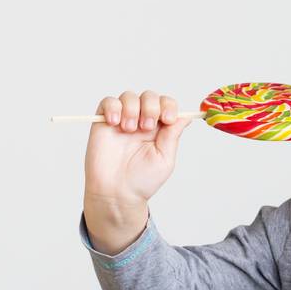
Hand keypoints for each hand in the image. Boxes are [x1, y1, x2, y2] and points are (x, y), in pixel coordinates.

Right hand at [84, 90, 191, 207]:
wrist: (116, 193)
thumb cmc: (142, 180)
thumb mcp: (164, 158)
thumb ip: (172, 135)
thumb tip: (187, 116)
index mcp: (159, 128)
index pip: (166, 104)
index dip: (169, 106)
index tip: (168, 119)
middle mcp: (141, 121)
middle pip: (149, 96)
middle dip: (151, 107)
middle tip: (147, 127)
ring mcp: (122, 120)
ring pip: (129, 96)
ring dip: (132, 108)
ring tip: (129, 129)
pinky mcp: (103, 122)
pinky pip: (108, 102)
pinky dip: (113, 107)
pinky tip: (115, 123)